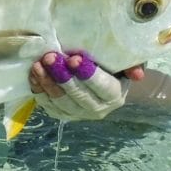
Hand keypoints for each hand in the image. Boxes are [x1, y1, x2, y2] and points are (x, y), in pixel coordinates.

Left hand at [29, 51, 144, 120]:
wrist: (103, 77)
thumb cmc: (113, 64)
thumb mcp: (126, 60)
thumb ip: (132, 63)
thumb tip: (137, 74)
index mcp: (115, 95)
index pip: (102, 86)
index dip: (87, 74)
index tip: (74, 58)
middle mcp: (98, 109)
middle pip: (78, 95)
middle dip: (62, 76)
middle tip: (50, 57)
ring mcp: (78, 113)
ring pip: (60, 102)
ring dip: (47, 83)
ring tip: (38, 64)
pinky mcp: (62, 113)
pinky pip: (47, 104)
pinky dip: (38, 89)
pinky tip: (33, 74)